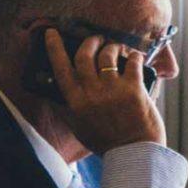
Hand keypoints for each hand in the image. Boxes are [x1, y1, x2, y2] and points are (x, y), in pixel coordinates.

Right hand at [46, 29, 165, 151]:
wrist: (134, 154)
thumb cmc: (107, 143)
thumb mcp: (79, 128)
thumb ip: (67, 110)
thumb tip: (53, 95)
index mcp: (76, 102)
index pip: (60, 68)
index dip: (54, 47)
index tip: (52, 33)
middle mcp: (92, 93)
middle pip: (85, 55)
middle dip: (90, 41)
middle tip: (95, 39)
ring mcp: (113, 90)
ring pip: (107, 55)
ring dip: (112, 47)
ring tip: (116, 49)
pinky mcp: (134, 89)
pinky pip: (132, 62)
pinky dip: (134, 56)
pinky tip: (135, 57)